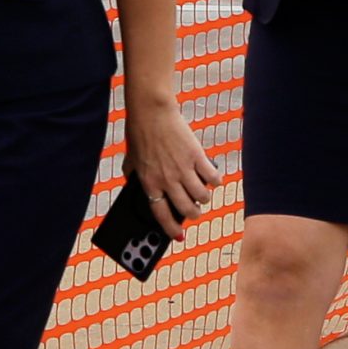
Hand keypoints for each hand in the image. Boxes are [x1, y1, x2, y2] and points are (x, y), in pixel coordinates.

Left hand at [125, 99, 221, 240]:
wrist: (152, 112)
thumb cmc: (140, 133)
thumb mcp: (131, 160)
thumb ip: (133, 175)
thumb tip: (133, 184)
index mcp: (149, 183)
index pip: (161, 214)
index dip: (171, 229)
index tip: (178, 236)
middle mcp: (167, 180)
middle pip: (186, 208)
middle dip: (194, 214)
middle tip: (196, 212)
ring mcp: (183, 169)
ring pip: (201, 196)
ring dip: (204, 199)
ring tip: (204, 194)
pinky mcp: (196, 156)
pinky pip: (212, 176)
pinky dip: (216, 180)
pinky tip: (215, 179)